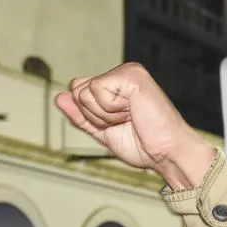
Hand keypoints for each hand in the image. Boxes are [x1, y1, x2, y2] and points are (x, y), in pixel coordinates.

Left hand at [56, 63, 215, 188]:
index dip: (90, 115)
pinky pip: (97, 89)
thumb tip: (59, 98)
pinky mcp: (132, 75)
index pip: (78, 90)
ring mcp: (127, 72)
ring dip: (104, 115)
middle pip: (77, 89)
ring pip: (85, 91)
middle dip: (94, 115)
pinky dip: (110, 109)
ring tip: (129, 118)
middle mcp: (121, 75)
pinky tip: (132, 112)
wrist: (167, 154)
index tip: (117, 125)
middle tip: (123, 122)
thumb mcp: (103, 133)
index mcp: (116, 85)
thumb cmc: (144, 146)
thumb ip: (81, 116)